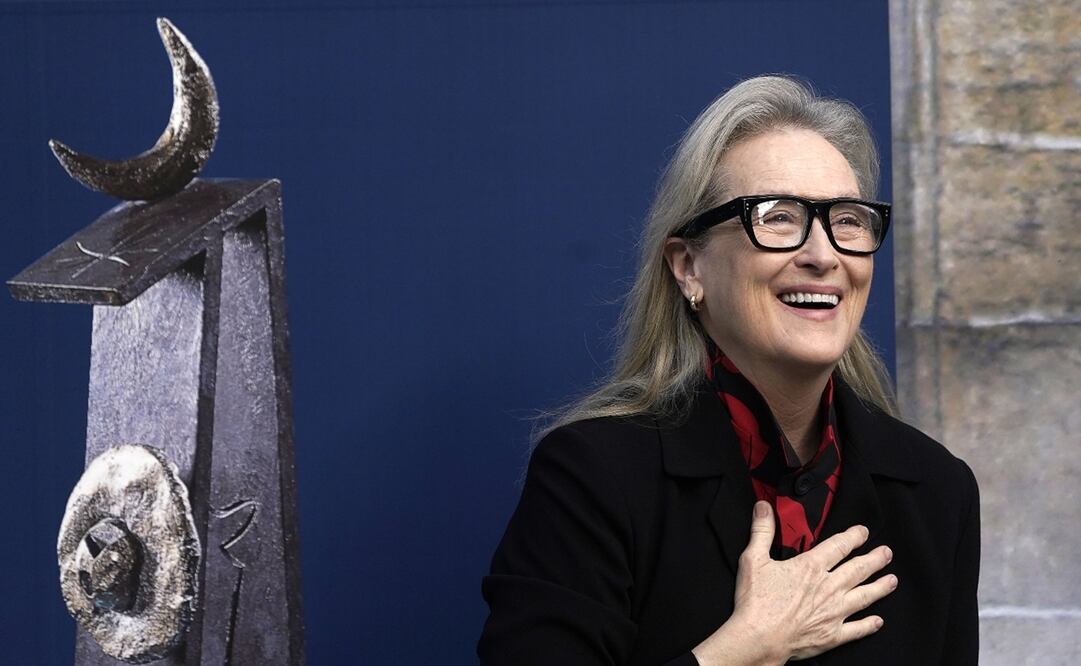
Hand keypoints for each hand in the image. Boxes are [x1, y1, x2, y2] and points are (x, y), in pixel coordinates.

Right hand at [693, 501, 896, 664]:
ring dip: (880, 587)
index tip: (863, 531)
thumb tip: (763, 508)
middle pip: (858, 569)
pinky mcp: (832, 635)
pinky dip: (869, 625)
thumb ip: (761, 531)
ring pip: (864, 596)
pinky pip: (857, 629)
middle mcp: (828, 588)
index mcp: (811, 568)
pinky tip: (878, 621)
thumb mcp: (753, 559)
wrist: (759, 638)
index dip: (854, 536)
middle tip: (887, 553)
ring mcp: (833, 613)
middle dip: (875, 559)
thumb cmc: (756, 602)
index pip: (839, 546)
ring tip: (892, 580)